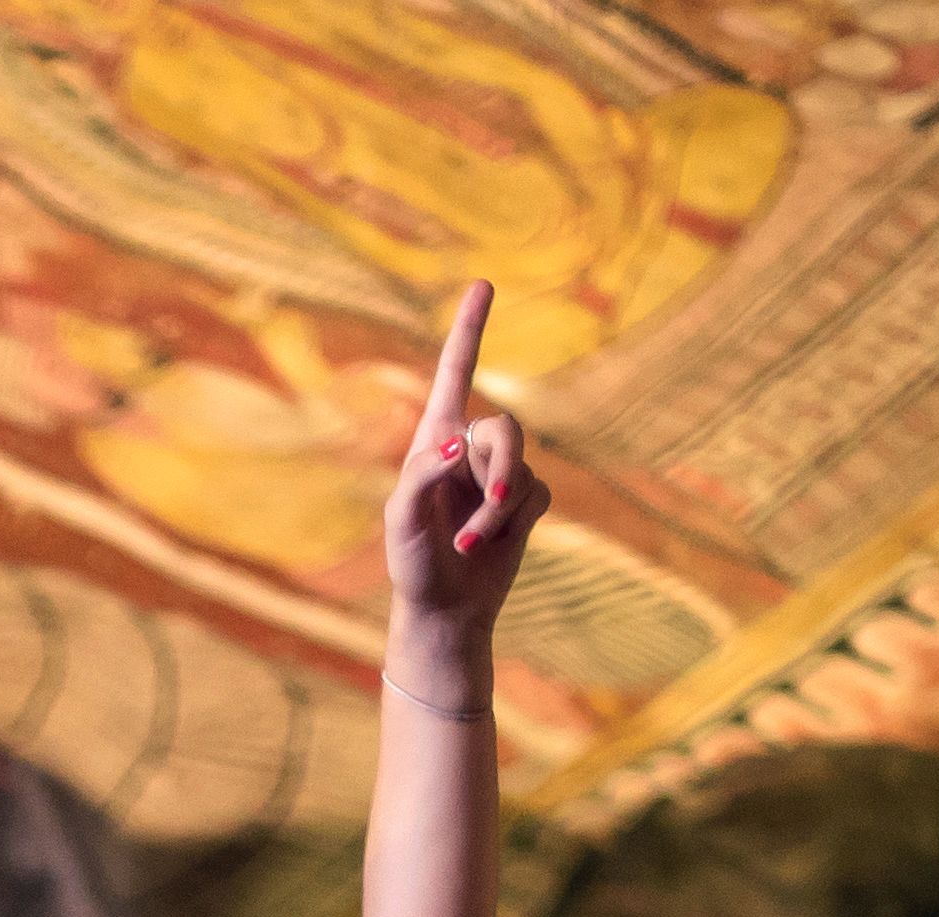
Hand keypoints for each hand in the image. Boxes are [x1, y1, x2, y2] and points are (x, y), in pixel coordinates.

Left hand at [378, 279, 549, 653]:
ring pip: (522, 466)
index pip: (455, 372)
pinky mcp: (524, 501)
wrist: (442, 609)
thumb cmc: (411, 564)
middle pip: (506, 429)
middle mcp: (468, 448)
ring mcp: (499, 474)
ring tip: (470, 544)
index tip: (482, 284)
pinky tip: (487, 547)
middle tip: (490, 507)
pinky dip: (513, 522)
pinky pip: (537, 494)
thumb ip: (423, 475)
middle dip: (501, 469)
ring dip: (499, 510)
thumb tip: (459, 446)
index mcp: (433, 438)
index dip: (470, 328)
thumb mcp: (401, 520)